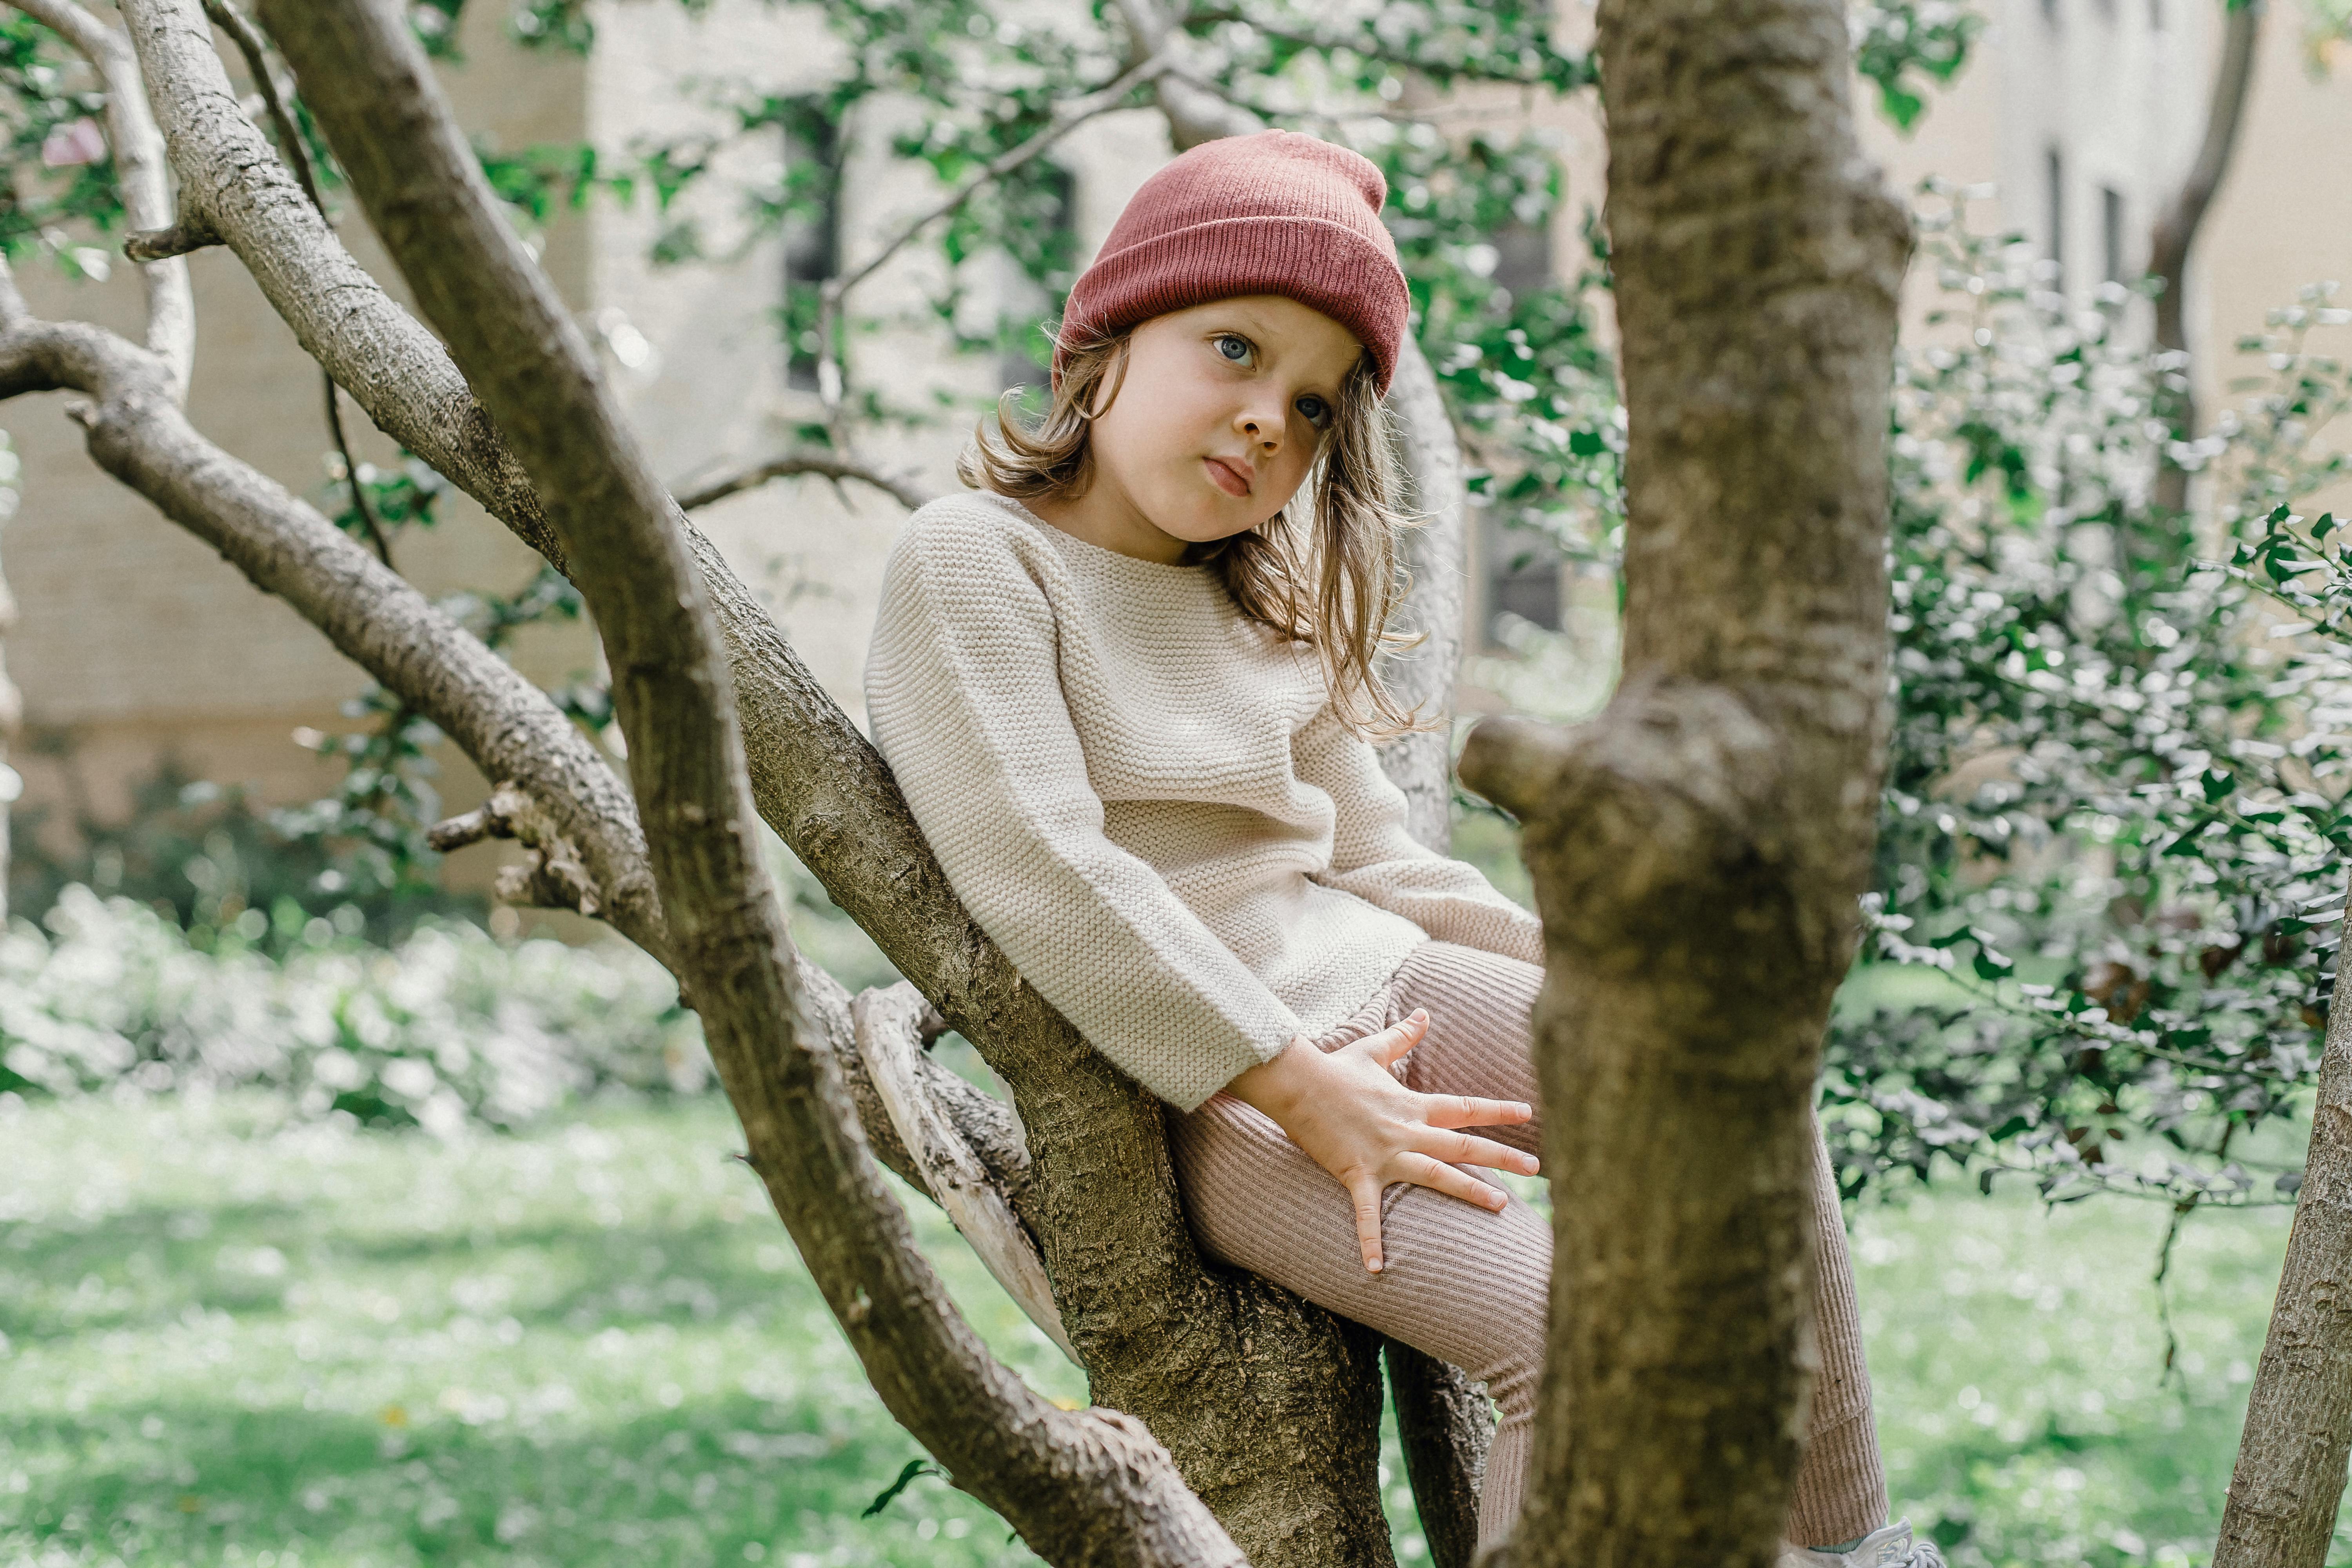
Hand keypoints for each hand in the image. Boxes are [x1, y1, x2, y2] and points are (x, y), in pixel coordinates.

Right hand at [1224, 1010, 1538, 1273]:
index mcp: (1412, 1105)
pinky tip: (1376, 1269)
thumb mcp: (1373, 1049)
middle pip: (1463, 1145)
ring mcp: (1384, 1155)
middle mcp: (1407, 1132)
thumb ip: (1402, 1036)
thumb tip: (1423, 1012)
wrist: (1299, 1083)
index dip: (1498, 1111)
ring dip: (1469, 1192)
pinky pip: (1367, 1213)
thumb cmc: (1335, 1068)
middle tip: (1537, 1170)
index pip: (1465, 1108)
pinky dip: (1371, 1241)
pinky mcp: (1357, 1174)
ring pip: (1435, 1175)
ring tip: (1501, 1205)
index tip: (1528, 1115)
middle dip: (1501, 1157)